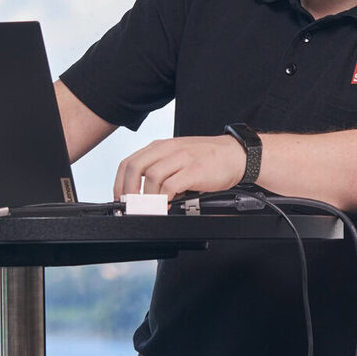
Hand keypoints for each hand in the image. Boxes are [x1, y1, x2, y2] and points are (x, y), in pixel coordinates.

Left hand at [114, 134, 246, 199]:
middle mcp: (169, 149)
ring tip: (148, 209)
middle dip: (127, 191)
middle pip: (135, 168)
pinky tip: (166, 206)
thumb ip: (161, 168)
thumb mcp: (179, 157)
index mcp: (161, 146)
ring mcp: (181, 158)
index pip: (129, 161)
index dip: (119, 182)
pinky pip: (170, 186)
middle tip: (130, 207)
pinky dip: (164, 199)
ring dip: (145, 197)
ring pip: (151, 176)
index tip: (119, 198)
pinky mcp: (194, 170)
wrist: (237, 155)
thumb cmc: (209, 158)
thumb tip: (142, 192)